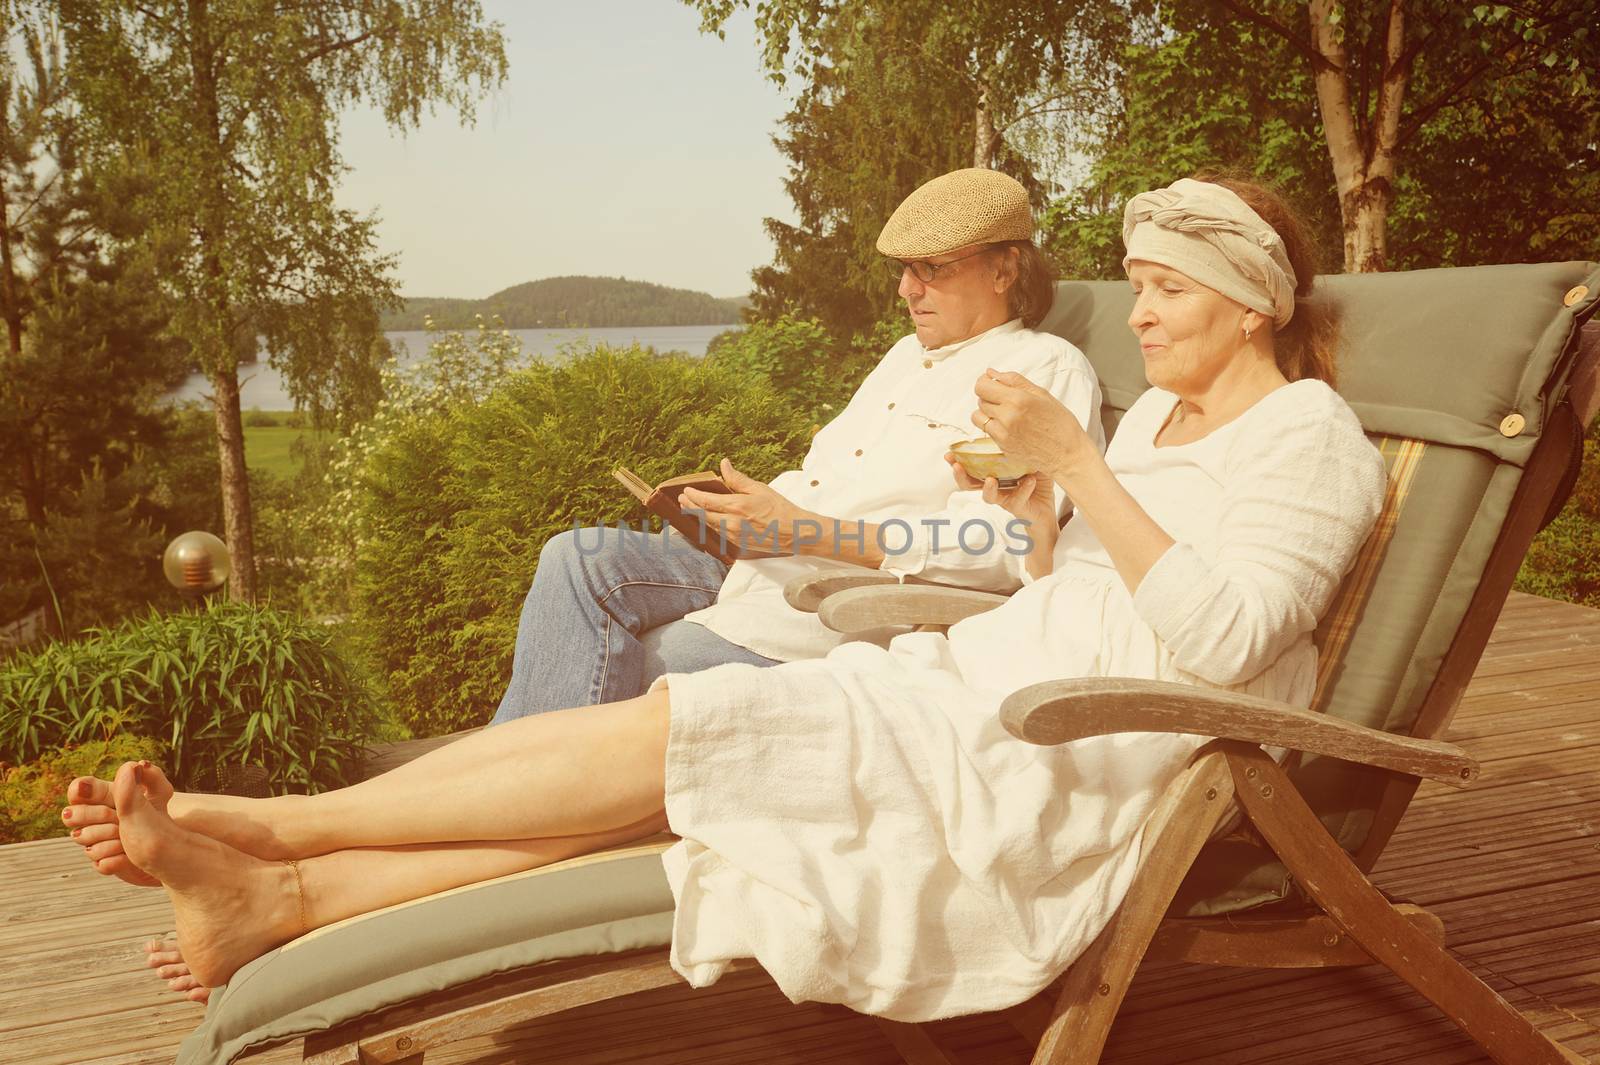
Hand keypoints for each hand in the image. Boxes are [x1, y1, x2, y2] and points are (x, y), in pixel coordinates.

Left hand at [679, 459, 819, 553]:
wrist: (795, 533)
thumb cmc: (780, 509)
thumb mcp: (759, 489)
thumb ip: (737, 479)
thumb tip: (724, 465)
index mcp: (736, 506)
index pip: (706, 501)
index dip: (693, 495)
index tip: (686, 490)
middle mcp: (732, 523)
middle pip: (703, 514)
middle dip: (690, 506)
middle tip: (681, 499)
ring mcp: (733, 535)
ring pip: (709, 525)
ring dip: (698, 516)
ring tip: (690, 508)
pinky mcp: (737, 544)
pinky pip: (718, 533)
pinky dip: (709, 525)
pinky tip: (708, 520)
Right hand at [946, 457, 1057, 550]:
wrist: (1047, 510)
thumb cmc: (1037, 484)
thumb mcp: (1032, 462)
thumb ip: (1025, 449)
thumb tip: (1023, 430)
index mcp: (994, 474)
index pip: (973, 466)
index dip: (960, 460)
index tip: (950, 453)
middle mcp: (995, 487)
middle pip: (971, 484)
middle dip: (961, 475)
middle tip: (956, 466)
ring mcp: (1004, 499)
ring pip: (988, 497)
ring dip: (987, 488)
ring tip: (989, 479)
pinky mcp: (1017, 508)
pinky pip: (1017, 499)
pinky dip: (1023, 489)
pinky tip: (1030, 480)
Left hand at [971, 369, 1097, 487]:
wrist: (1068, 454)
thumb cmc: (1060, 422)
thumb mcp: (1042, 394)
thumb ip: (1014, 380)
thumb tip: (991, 372)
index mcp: (1018, 399)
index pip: (982, 386)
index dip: (984, 382)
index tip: (991, 382)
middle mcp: (1007, 416)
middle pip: (980, 400)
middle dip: (989, 396)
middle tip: (1006, 399)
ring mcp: (1002, 434)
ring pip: (978, 416)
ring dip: (987, 412)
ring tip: (1005, 413)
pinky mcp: (1002, 447)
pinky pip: (986, 431)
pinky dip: (993, 426)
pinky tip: (1009, 426)